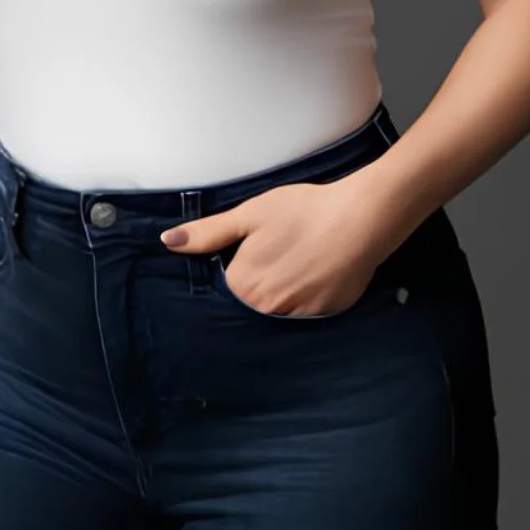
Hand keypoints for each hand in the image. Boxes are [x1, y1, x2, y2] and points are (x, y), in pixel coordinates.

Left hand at [159, 171, 406, 316]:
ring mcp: (298, 318)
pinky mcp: (326, 317)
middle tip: (282, 253)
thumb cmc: (303, 211)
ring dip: (285, 291)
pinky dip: (310, 295)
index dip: (240, 266)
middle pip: (253, 301)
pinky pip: (308, 313)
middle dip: (261, 281)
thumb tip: (168, 241)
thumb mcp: (250, 214)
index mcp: (243, 286)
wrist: (361, 219)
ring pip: (280, 309)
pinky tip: (319, 271)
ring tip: (302, 260)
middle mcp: (267, 310)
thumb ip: (208, 232)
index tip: (256, 251)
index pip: (228, 287)